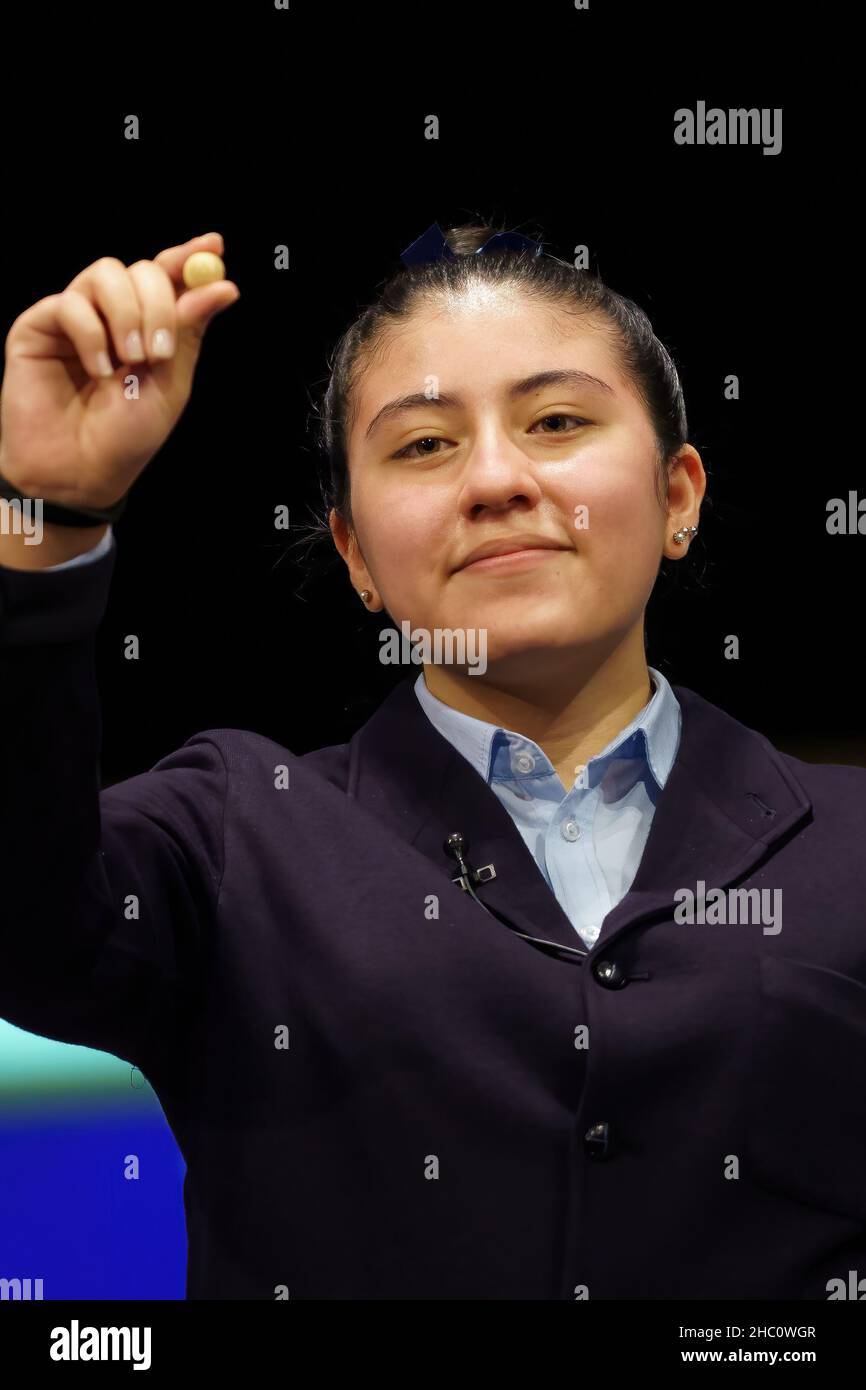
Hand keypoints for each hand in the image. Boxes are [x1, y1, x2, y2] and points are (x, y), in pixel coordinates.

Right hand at [0, 231, 238, 508]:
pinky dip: (91, 334)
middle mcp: (113, 315)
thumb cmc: (125, 438)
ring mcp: (76, 317)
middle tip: (158, 352)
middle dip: (158, 303)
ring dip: (126, 314)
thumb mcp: (170, 384)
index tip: (214, 245)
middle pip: (142, 269)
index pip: (170, 276)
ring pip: (106, 272)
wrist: (80, 473)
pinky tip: (98, 369)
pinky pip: (70, 303)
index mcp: (149, 326)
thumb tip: (221, 284)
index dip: (190, 257)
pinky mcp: (39, 326)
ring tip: (130, 361)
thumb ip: (188, 331)